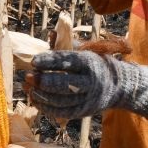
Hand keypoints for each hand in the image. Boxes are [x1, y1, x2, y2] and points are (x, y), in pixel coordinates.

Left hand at [26, 50, 147, 118]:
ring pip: (61, 101)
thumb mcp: (88, 50)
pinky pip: (62, 112)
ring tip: (27, 88)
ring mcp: (87, 99)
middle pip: (64, 84)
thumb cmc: (97, 63)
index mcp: (90, 63)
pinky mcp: (83, 112)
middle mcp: (90, 82)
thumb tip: (51, 35)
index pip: (68, 62)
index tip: (34, 61)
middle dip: (43, 81)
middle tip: (27, 76)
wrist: (119, 86)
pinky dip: (46, 108)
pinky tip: (35, 100)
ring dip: (41, 96)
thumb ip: (69, 44)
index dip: (50, 61)